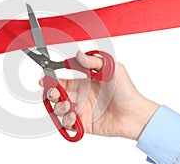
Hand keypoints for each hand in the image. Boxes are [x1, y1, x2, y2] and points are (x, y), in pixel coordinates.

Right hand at [40, 51, 159, 139]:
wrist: (135, 113)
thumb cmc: (126, 91)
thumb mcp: (112, 69)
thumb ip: (94, 61)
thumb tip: (78, 54)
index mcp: (82, 84)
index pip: (61, 82)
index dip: (50, 80)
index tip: (44, 79)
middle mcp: (79, 98)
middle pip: (55, 96)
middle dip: (50, 94)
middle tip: (54, 93)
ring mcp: (80, 112)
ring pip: (58, 110)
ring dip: (58, 108)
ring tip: (68, 106)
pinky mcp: (83, 125)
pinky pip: (67, 125)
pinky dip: (66, 121)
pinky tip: (73, 116)